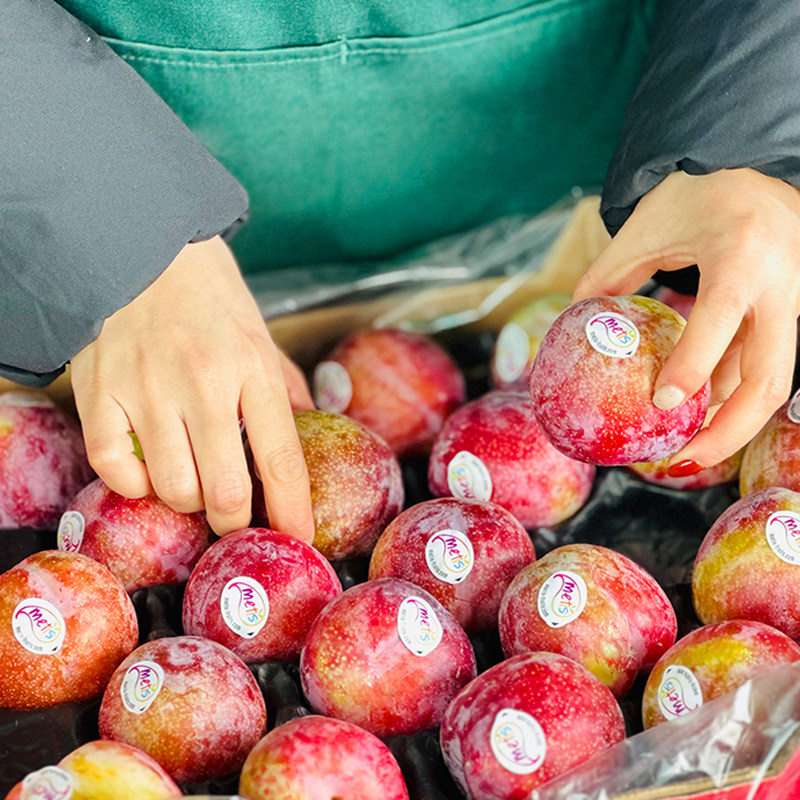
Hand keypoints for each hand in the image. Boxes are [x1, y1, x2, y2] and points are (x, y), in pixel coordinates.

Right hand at [70, 236, 315, 539]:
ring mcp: (146, 388)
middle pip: (225, 492)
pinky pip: (116, 468)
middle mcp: (202, 382)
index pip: (281, 461)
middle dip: (235, 521)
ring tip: (192, 479)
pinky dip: (135, 483)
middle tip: (235, 514)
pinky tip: (148, 467)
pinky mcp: (98, 390)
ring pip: (173, 489)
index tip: (298, 538)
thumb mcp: (261, 335)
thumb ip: (284, 388)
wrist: (142, 244)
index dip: (292, 512)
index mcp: (252, 368)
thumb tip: (307, 428)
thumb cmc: (210, 294)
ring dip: (187, 499)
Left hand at [574, 168, 799, 473]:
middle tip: (681, 460)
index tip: (660, 404)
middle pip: (769, 376)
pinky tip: (696, 417)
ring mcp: (794, 300)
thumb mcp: (647, 224)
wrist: (753, 162)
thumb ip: (609, 273)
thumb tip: (572, 319)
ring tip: (684, 452)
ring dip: (730, 422)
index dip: (693, 366)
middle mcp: (781, 282)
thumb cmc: (696, 191)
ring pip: (771, 379)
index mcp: (740, 252)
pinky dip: (729, 394)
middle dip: (729, 429)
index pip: (719, 318)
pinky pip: (762, 364)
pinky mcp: (790, 312)